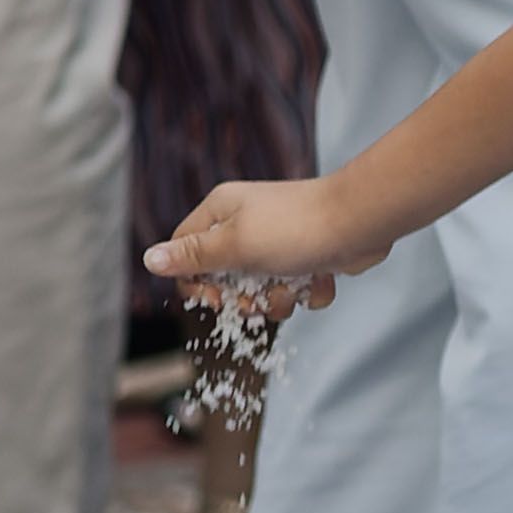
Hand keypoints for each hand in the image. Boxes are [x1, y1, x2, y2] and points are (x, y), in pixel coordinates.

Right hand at [142, 175, 394, 311]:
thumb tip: (149, 259)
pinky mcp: (309, 256)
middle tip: (259, 297)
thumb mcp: (235, 244)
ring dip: (278, 299)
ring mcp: (280, 242)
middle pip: (225, 277)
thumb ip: (193, 256)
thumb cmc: (295, 229)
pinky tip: (321, 280)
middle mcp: (247, 224)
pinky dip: (309, 291)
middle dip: (244, 297)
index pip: (186, 252)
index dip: (195, 282)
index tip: (215, 299)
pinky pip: (297, 287)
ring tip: (294, 288)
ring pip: (263, 288)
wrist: (363, 223)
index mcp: (221, 213)